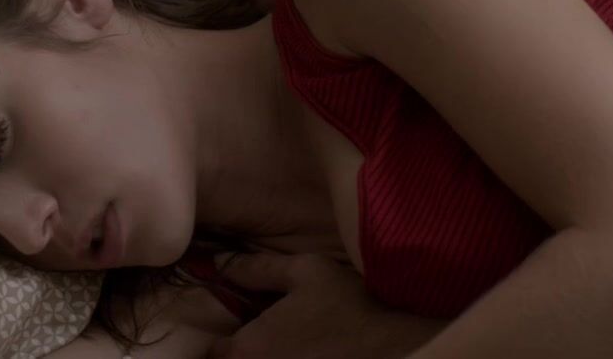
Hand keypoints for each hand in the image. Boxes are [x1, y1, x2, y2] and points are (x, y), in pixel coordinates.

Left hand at [206, 252, 442, 358]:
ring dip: (270, 357)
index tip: (242, 324)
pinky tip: (313, 351)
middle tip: (270, 333)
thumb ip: (254, 268)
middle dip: (246, 352)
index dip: (224, 338)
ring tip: (294, 342)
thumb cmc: (348, 303)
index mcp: (249, 349)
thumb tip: (219, 262)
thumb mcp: (303, 271)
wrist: (399, 342)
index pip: (213, 353)